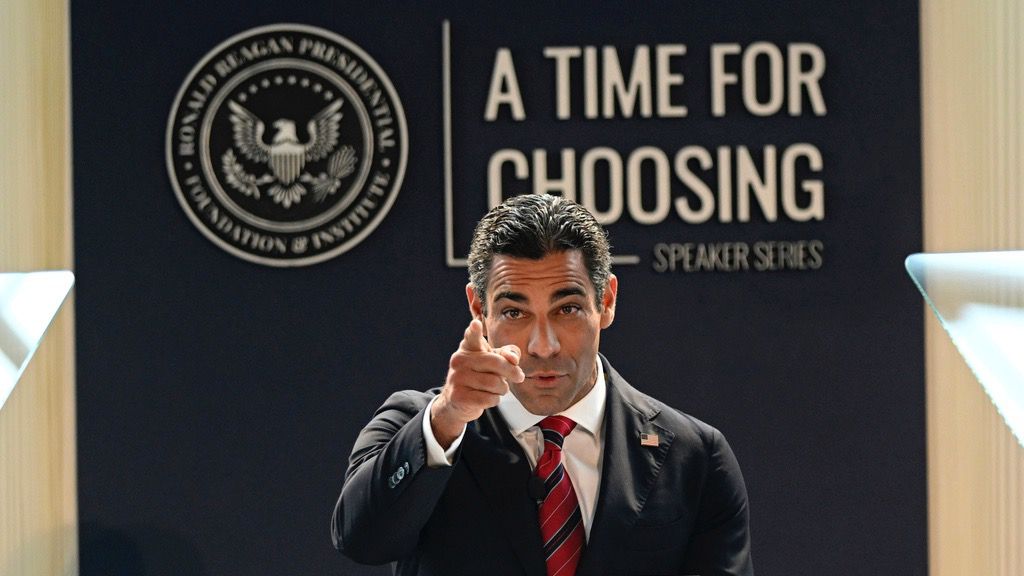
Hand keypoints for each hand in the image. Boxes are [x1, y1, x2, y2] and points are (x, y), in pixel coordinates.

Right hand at [431, 319, 524, 447]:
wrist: (457, 401)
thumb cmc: (480, 376)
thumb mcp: (494, 361)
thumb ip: (508, 354)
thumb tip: (514, 359)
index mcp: (468, 348)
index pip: (472, 337)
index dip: (475, 331)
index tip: (476, 323)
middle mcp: (459, 360)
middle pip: (495, 362)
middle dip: (511, 371)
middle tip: (519, 376)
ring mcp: (457, 378)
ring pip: (494, 383)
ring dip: (502, 388)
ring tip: (498, 388)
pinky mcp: (459, 396)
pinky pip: (488, 398)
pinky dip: (495, 399)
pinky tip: (488, 398)